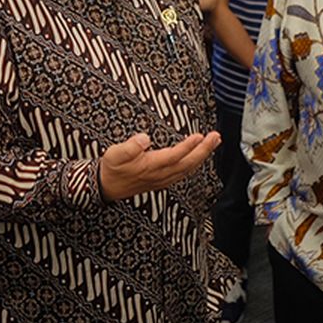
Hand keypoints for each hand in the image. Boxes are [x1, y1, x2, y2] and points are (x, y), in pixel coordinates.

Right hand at [98, 131, 220, 201]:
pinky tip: (199, 157)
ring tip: (213, 143)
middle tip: (215, 137)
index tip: (199, 136)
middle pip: (187, 164)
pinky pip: (184, 173)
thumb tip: (144, 138)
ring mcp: (163, 179)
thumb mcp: (114, 154)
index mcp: (150, 166)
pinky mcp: (163, 180)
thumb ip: (129, 147)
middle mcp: (160, 174)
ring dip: (202, 156)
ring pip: (188, 169)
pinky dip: (194, 164)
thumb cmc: (112, 168)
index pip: (174, 156)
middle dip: (203, 150)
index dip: (187, 147)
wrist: (107, 186)